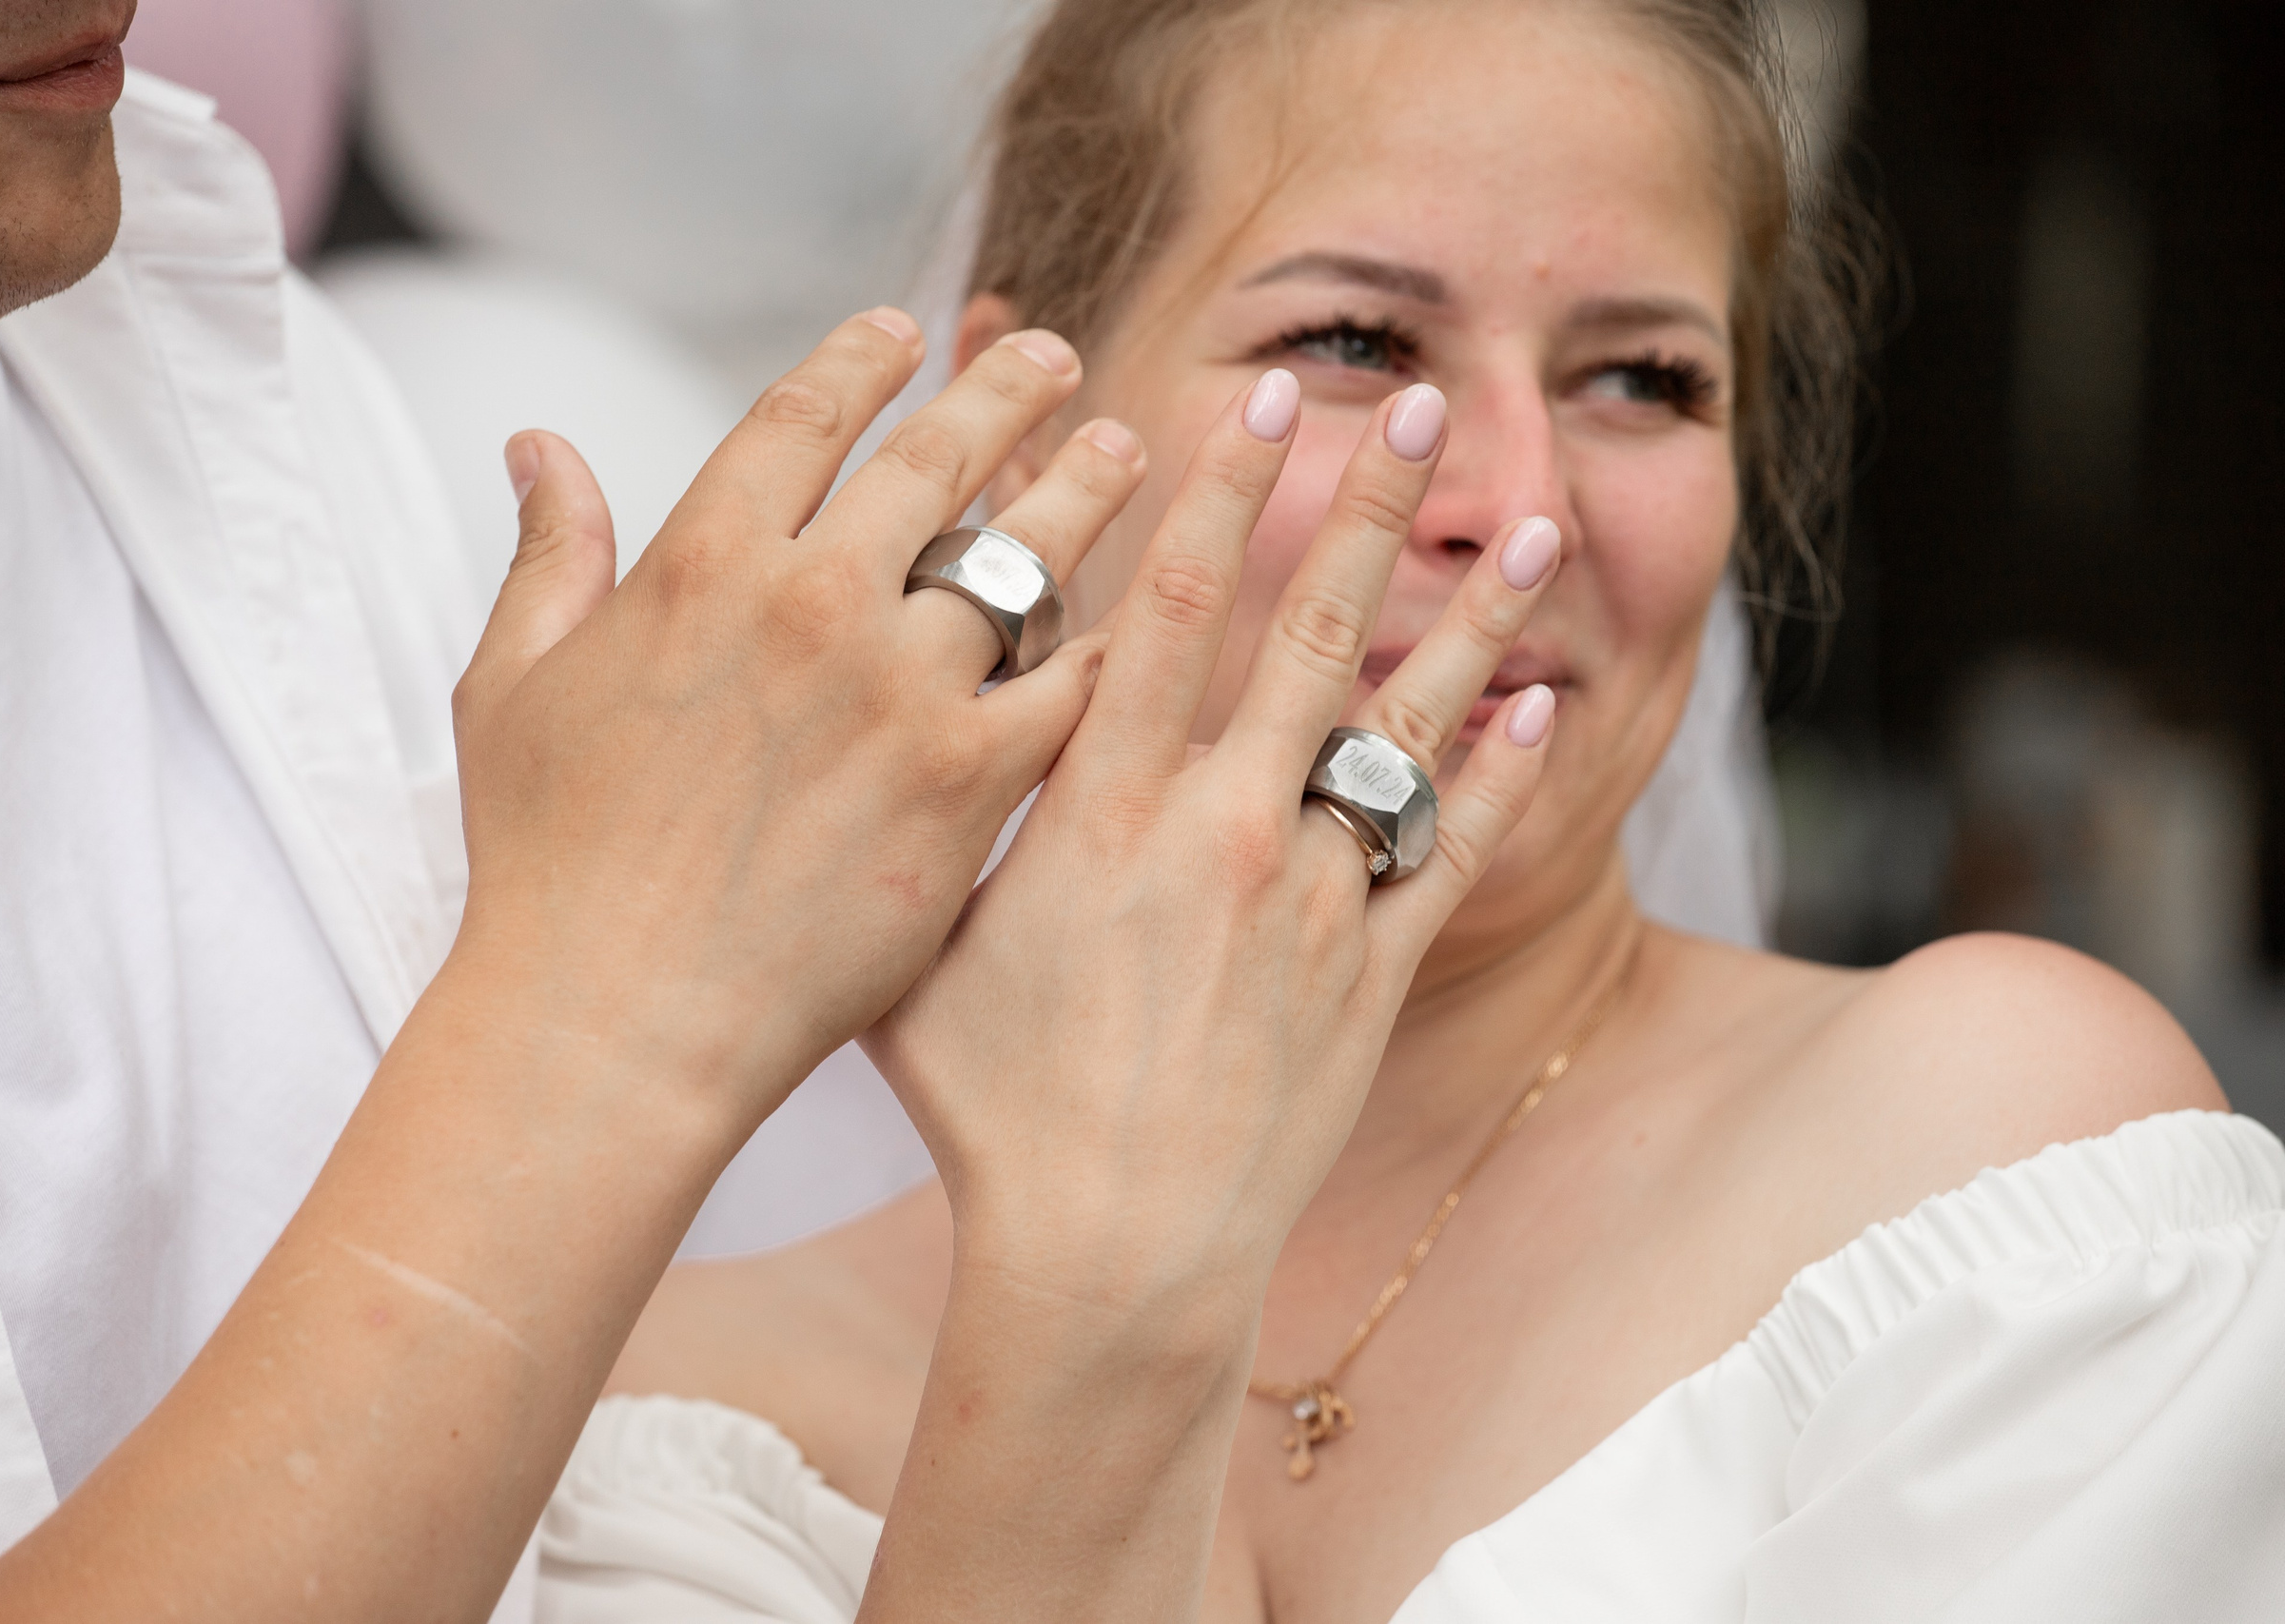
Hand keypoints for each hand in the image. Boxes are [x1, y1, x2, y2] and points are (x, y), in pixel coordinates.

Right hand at [445, 310, 1149, 1139]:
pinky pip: (1066, 688)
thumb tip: (540, 446)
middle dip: (1009, 394)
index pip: (804, 415)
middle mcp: (814, 603)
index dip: (864, 359)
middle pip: (937, 460)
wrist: (617, 1021)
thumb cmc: (549, 868)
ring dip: (1082, 494)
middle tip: (1059, 363)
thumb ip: (549, 555)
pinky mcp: (969, 785)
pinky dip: (1102, 651)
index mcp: (703, 562)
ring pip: (1023, 558)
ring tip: (1125, 457)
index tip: (909, 331)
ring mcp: (902, 691)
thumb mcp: (515, 687)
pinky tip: (1135, 632)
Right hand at [868, 373, 1561, 1290]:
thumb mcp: (922, 954)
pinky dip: (1505, 774)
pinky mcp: (1373, 975)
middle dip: (1371, 503)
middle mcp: (1221, 830)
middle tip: (1427, 404)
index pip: (1173, 609)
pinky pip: (1453, 850)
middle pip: (1311, 630)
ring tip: (1537, 528)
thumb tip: (924, 734)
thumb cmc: (992, 1118)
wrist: (1113, 1258)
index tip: (1266, 398)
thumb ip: (941, 836)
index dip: (1223, 491)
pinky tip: (1543, 704)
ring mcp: (1312, 901)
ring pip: (1410, 725)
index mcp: (1105, 811)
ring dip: (1478, 617)